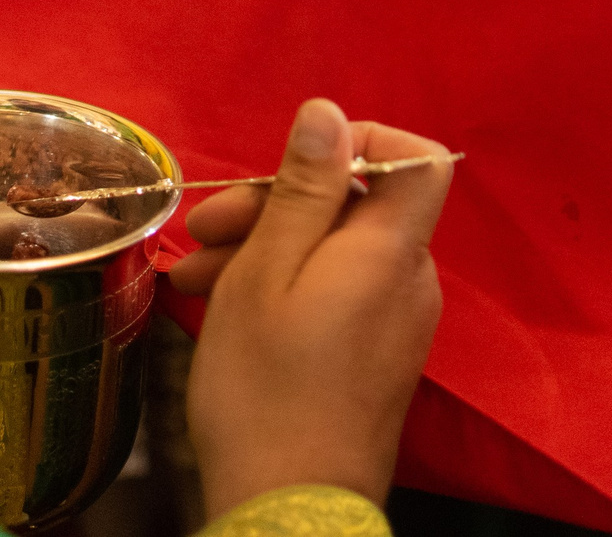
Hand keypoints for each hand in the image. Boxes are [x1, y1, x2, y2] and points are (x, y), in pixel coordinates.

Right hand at [173, 100, 453, 515]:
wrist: (288, 510)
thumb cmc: (266, 388)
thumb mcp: (266, 272)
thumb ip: (302, 188)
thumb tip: (327, 113)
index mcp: (390, 252)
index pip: (419, 159)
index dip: (361, 142)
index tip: (293, 163)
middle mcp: (409, 281)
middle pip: (358, 205)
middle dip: (278, 203)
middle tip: (204, 229)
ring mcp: (396, 324)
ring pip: (336, 252)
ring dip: (267, 248)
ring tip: (192, 277)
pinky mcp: (376, 359)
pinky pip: (337, 295)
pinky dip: (285, 288)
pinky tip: (222, 306)